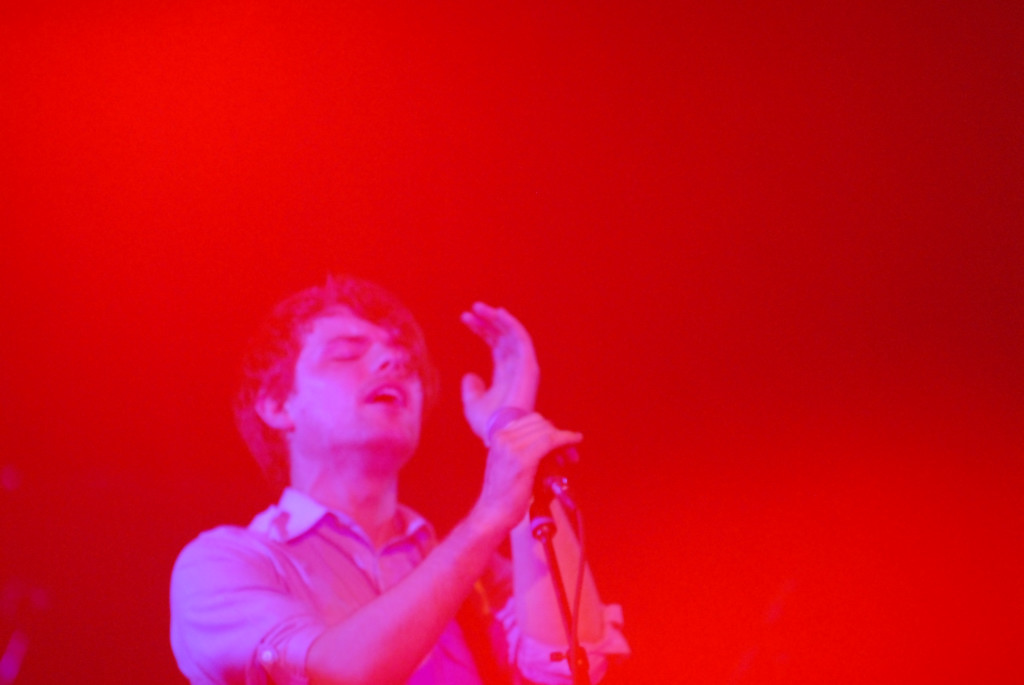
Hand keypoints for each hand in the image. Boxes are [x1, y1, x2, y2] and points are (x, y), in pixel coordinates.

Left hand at [460, 303, 539, 439]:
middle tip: (471, 309)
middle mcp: (516, 368)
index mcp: (505, 375)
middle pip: (503, 336)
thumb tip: (469, 375)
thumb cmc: (488, 424)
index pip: (495, 345)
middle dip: (488, 321)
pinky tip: (497, 313)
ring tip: (478, 307)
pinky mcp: (529, 366)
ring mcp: (523, 366)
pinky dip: (511, 324)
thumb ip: (471, 390)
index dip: (482, 330)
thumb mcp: (472, 405)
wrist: (500, 432)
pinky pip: (521, 339)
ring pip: (512, 334)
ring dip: (497, 318)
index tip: (465, 317)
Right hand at [470, 412, 582, 533]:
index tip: (560, 441)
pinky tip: (576, 440)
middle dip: (558, 434)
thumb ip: (522, 449)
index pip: (531, 421)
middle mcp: (503, 437)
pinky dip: (566, 438)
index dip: (550, 429)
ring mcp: (511, 447)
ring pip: (547, 431)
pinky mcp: (522, 459)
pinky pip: (550, 441)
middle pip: (541, 424)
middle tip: (570, 452)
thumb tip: (551, 442)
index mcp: (498, 436)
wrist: (492, 514)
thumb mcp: (508, 463)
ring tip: (571, 457)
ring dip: (564, 440)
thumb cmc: (504, 494)